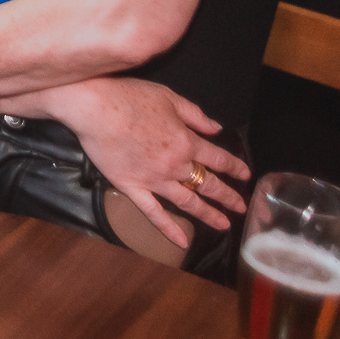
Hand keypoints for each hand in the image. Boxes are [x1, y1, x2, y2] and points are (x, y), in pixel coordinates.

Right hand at [44, 77, 250, 246]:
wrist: (94, 107)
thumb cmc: (130, 96)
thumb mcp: (169, 97)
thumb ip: (195, 115)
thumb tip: (216, 129)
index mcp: (186, 142)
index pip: (218, 158)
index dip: (235, 167)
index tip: (245, 175)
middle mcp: (176, 165)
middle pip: (208, 184)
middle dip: (228, 196)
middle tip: (241, 207)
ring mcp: (155, 180)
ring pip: (188, 202)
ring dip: (208, 214)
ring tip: (224, 225)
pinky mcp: (132, 187)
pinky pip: (154, 213)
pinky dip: (169, 229)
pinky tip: (182, 242)